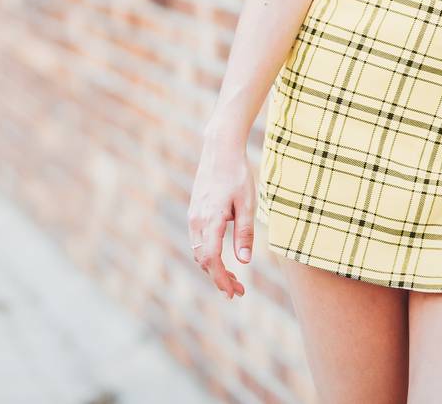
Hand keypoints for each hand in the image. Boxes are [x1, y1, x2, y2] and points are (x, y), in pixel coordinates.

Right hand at [187, 140, 254, 298]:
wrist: (220, 149)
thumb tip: (244, 262)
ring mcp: (193, 215)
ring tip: (233, 278)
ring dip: (213, 267)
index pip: (212, 259)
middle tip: (238, 291)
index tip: (233, 292)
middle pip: (203, 260)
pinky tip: (222, 257)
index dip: (221, 279)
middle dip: (219, 278)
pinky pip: (198, 240)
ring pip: (199, 251)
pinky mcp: (195, 211)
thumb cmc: (237, 174)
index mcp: (211, 220)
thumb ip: (244, 233)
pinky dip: (208, 254)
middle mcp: (197, 220)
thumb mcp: (248, 204)